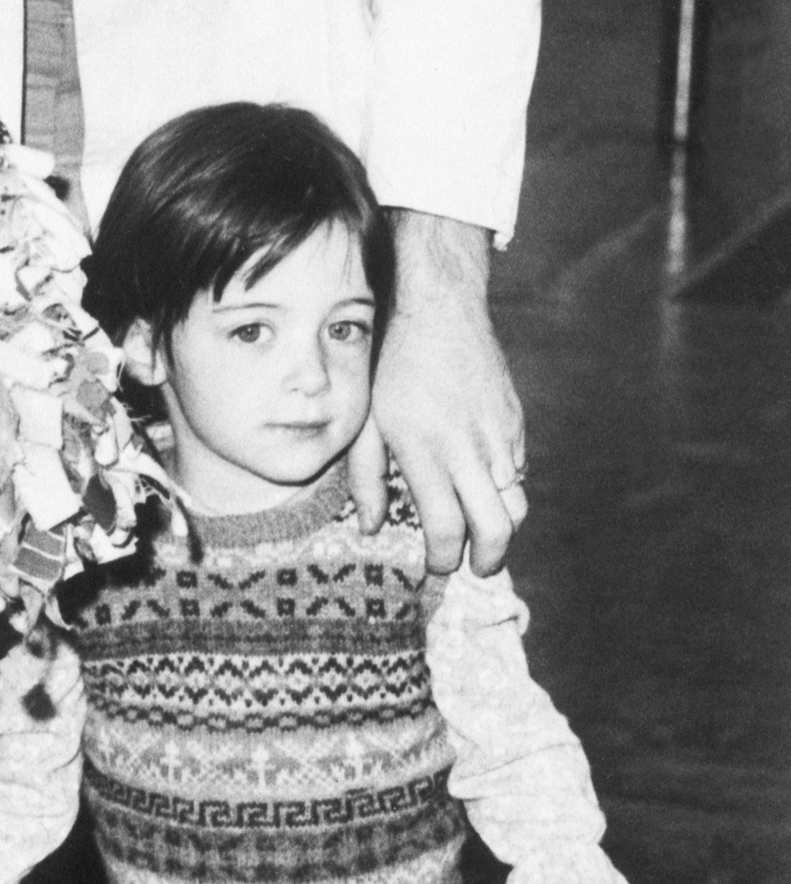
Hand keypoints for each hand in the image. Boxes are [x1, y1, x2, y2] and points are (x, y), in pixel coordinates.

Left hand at [359, 212, 527, 573]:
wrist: (439, 312)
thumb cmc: (391, 366)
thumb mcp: (365, 422)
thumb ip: (366, 479)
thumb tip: (367, 526)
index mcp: (427, 454)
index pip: (448, 529)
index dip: (445, 560)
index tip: (435, 570)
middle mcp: (469, 451)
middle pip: (498, 529)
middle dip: (489, 560)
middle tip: (474, 568)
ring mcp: (499, 436)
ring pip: (516, 503)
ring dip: (500, 526)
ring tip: (480, 535)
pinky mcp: (515, 423)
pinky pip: (517, 471)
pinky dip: (503, 488)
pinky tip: (480, 485)